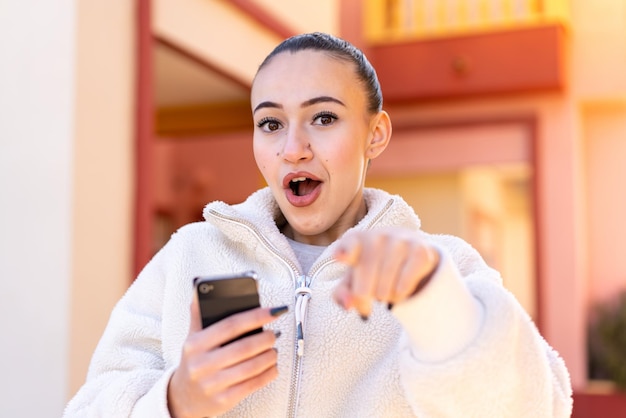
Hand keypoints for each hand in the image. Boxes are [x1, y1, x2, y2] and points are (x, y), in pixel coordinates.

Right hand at [167, 296, 286, 417]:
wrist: (182, 398)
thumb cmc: (194, 362)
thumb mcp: (191, 338)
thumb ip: (198, 315)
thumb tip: (200, 290)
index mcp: (195, 344)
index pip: (230, 325)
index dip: (255, 316)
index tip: (273, 311)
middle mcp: (201, 365)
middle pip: (244, 348)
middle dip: (265, 338)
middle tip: (274, 333)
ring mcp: (212, 384)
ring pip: (251, 367)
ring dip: (269, 356)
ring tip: (274, 349)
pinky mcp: (224, 400)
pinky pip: (253, 385)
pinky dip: (268, 374)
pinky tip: (273, 366)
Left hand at [333, 227, 438, 317]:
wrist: (411, 256)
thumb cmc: (374, 269)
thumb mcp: (354, 280)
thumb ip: (342, 294)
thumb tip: (348, 306)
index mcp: (356, 240)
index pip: (349, 246)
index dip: (344, 252)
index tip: (339, 258)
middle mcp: (378, 236)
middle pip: (367, 271)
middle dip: (364, 294)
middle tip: (366, 308)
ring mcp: (400, 240)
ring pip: (387, 278)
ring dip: (385, 295)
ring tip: (385, 295)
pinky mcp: (419, 249)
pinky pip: (407, 278)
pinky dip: (402, 291)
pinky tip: (399, 292)